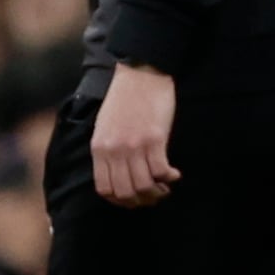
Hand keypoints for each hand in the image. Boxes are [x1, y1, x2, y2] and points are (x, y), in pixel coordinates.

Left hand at [90, 63, 181, 205]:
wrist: (140, 73)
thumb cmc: (124, 99)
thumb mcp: (105, 126)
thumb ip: (107, 151)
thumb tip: (117, 174)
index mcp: (99, 148)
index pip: (105, 189)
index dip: (120, 200)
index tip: (133, 199)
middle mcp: (114, 151)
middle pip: (126, 192)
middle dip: (141, 201)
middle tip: (153, 195)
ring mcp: (134, 146)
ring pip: (144, 186)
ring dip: (157, 192)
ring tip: (164, 186)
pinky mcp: (154, 139)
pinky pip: (161, 172)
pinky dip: (169, 178)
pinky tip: (174, 173)